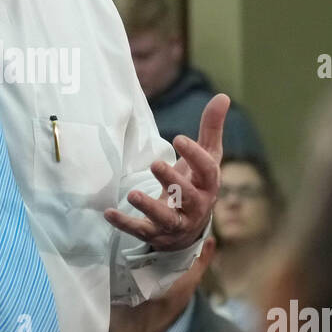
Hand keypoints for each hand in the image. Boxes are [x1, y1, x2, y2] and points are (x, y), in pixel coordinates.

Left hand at [104, 93, 227, 251]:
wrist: (190, 229)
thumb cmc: (197, 184)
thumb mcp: (207, 157)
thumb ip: (211, 128)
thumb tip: (223, 96)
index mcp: (208, 185)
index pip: (207, 171)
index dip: (195, 156)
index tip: (178, 138)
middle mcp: (196, 206)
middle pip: (187, 196)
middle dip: (172, 181)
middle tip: (155, 164)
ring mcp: (176, 224)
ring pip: (166, 218)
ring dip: (149, 207)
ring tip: (132, 194)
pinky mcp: (156, 234)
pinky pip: (141, 231)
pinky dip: (125, 223)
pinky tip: (109, 213)